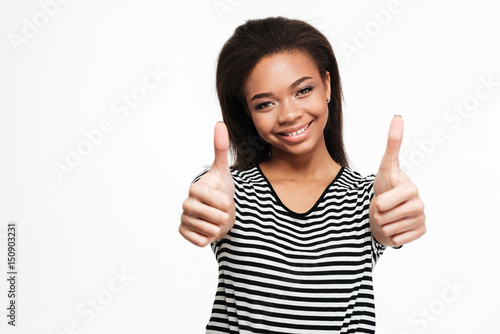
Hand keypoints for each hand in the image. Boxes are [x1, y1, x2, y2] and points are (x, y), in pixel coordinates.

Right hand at [179, 122, 235, 246]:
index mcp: (195, 188)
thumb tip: (219, 123)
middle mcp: (186, 203)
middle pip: (217, 218)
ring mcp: (184, 218)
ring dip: (218, 228)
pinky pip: (201, 241)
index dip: (228, 204)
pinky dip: (208, 238)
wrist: (217, 209)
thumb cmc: (220, 189)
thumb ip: (220, 148)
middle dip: (225, 217)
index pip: (221, 203)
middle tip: (222, 211)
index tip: (225, 199)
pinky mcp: (183, 232)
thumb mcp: (224, 170)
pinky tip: (206, 228)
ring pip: (211, 231)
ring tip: (215, 219)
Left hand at [369, 116, 425, 246]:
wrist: (389, 208)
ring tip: (388, 215)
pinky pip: (397, 240)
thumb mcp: (385, 166)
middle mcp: (419, 203)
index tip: (382, 197)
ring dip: (383, 224)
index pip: (382, 203)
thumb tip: (398, 116)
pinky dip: (391, 236)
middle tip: (382, 207)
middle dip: (377, 214)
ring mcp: (421, 219)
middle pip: (383, 217)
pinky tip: (396, 225)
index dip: (377, 203)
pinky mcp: (420, 232)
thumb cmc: (386, 185)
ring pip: (388, 229)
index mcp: (410, 188)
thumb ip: (392, 143)